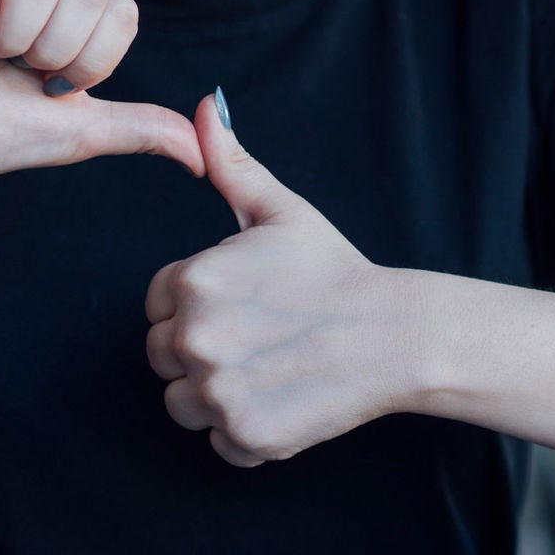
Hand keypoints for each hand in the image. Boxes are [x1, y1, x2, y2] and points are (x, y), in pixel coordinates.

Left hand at [145, 93, 420, 466]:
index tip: (245, 306)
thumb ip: (232, 165)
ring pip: (183, 405)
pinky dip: (248, 433)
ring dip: (218, 396)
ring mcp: (218, 390)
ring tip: (272, 370)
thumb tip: (206, 108)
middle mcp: (195, 337)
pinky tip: (285, 401)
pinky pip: (219, 445)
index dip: (198, 306)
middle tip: (262, 339)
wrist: (396, 335)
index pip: (158, 305)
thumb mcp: (282, 211)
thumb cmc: (336, 271)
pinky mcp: (244, 435)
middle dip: (203, 352)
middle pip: (163, 357)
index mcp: (194, 280)